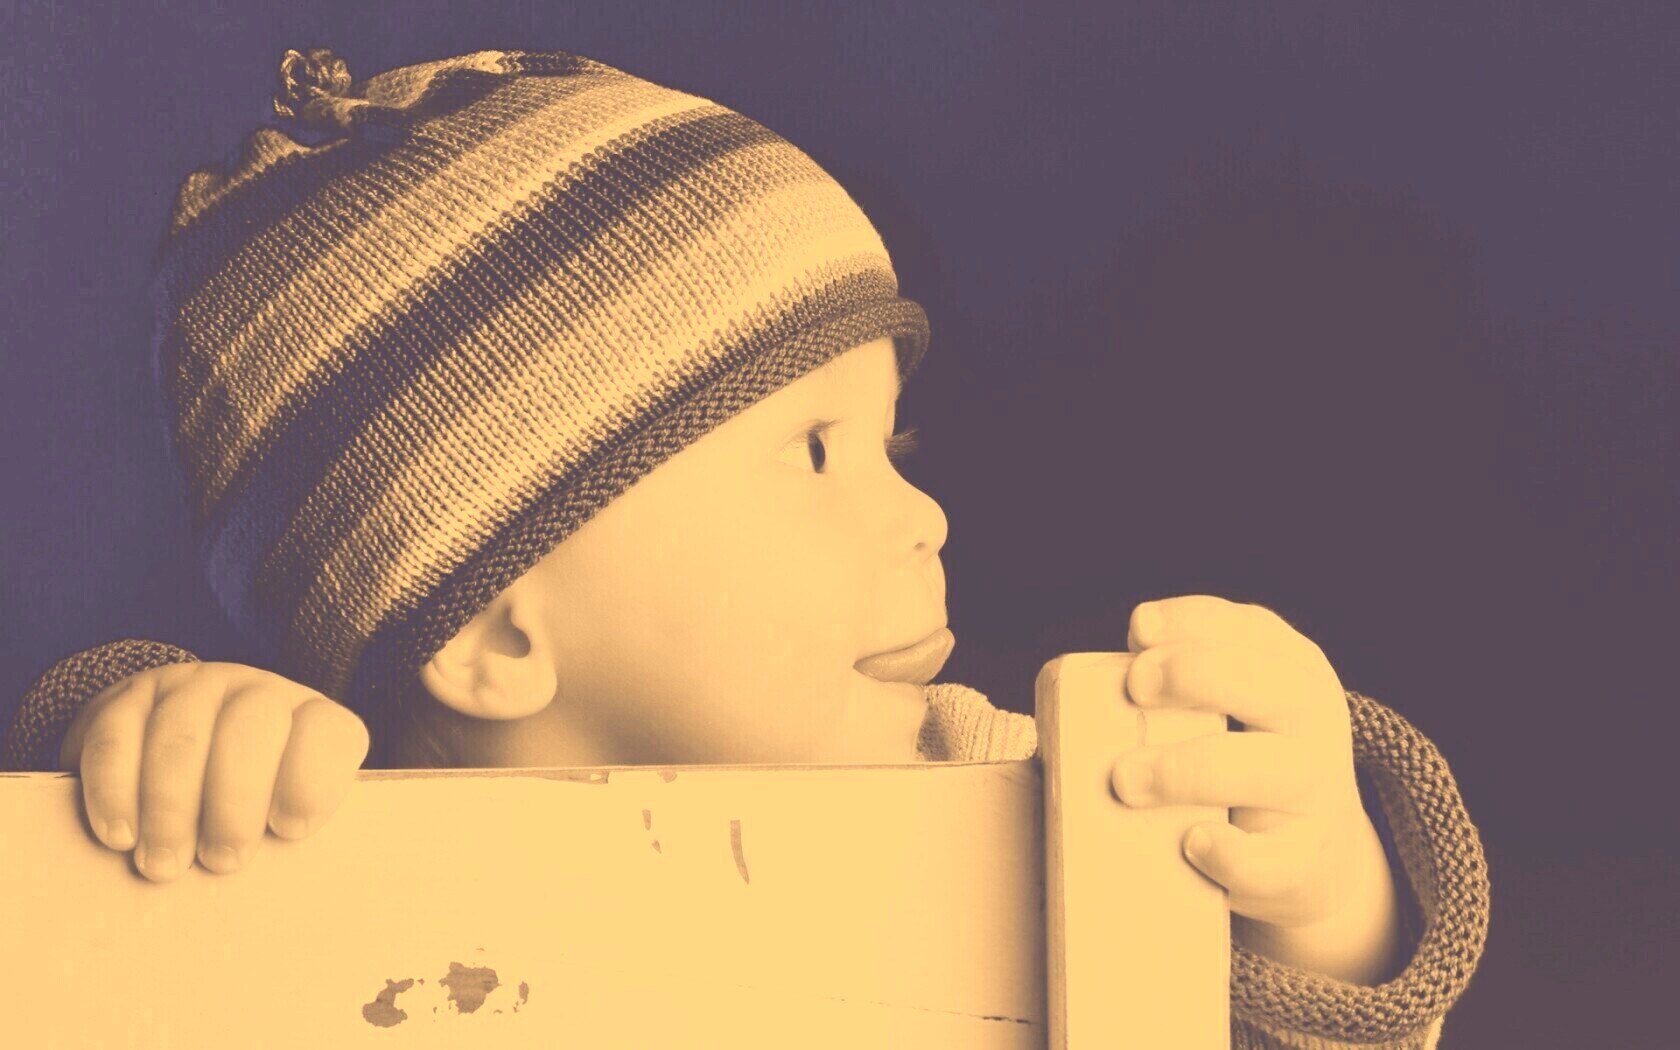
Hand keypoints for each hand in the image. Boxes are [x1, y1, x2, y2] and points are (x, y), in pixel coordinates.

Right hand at [58, 662, 369, 881]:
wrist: (171, 750)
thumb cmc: (244, 802)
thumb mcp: (278, 812)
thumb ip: (283, 833)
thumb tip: (273, 887)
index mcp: (311, 721)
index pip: (329, 734)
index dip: (310, 782)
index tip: (288, 831)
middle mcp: (258, 694)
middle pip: (251, 730)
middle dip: (234, 803)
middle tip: (220, 861)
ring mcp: (195, 688)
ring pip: (181, 736)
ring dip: (171, 807)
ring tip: (164, 862)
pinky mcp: (131, 698)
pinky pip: (117, 737)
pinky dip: (115, 791)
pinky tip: (120, 835)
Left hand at [1110, 595, 1402, 984]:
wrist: (1317, 854)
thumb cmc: (1241, 759)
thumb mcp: (1229, 706)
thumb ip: (1171, 683)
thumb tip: (1062, 700)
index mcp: (1289, 669)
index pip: (1245, 629)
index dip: (1190, 622)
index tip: (1139, 631)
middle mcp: (1310, 721)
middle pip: (1259, 685)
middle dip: (1190, 676)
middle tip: (1134, 687)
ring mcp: (1314, 793)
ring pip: (1260, 771)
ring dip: (1184, 770)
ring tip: (1125, 779)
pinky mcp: (1304, 862)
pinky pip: (1268, 859)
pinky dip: (1229, 852)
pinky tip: (1194, 842)